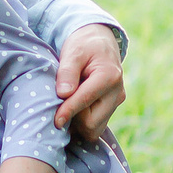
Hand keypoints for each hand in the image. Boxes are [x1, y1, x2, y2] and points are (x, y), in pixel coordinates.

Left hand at [53, 23, 125, 140]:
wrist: (99, 43)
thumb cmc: (84, 45)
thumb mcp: (73, 52)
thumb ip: (67, 72)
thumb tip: (63, 94)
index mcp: (109, 76)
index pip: (85, 101)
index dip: (68, 112)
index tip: (55, 121)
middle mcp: (117, 93)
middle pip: (92, 123)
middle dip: (73, 119)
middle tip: (57, 107)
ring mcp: (116, 102)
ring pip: (94, 129)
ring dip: (77, 124)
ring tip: (65, 107)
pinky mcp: (112, 108)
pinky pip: (96, 126)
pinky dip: (82, 124)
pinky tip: (72, 111)